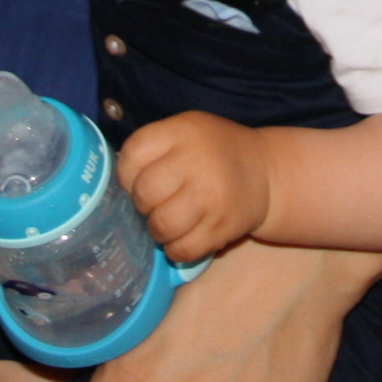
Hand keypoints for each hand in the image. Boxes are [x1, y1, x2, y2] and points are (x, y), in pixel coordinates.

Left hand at [116, 112, 270, 260]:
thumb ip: (153, 148)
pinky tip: (182, 238)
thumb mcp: (186, 131)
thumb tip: (116, 184)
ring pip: (162, 225)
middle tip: (155, 204)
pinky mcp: (224, 226)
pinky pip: (183, 250)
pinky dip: (176, 250)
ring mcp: (213, 196)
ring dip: (157, 230)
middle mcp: (198, 161)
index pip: (133, 154)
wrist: (265, 171)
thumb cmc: (213, 152)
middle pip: (144, 193)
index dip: (127, 174)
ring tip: (168, 222)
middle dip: (142, 204)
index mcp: (184, 131)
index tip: (138, 180)